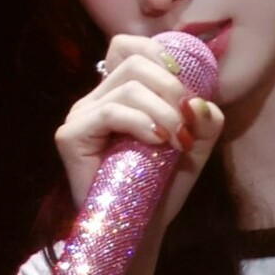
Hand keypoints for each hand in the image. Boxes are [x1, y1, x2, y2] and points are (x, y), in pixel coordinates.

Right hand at [54, 35, 224, 228]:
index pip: (130, 46)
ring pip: (128, 87)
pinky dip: (141, 122)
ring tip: (176, 140)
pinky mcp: (71, 136)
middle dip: (172, 87)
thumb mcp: (194, 144)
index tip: (185, 89)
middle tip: (186, 123)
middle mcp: (95, 98)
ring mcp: (80, 115)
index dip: (161, 55)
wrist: (144, 228)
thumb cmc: (163, 186)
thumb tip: (199, 103)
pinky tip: (157, 142)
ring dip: (163, 111)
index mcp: (118, 92)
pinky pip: (110, 112)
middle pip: (135, 61)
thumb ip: (204, 119)